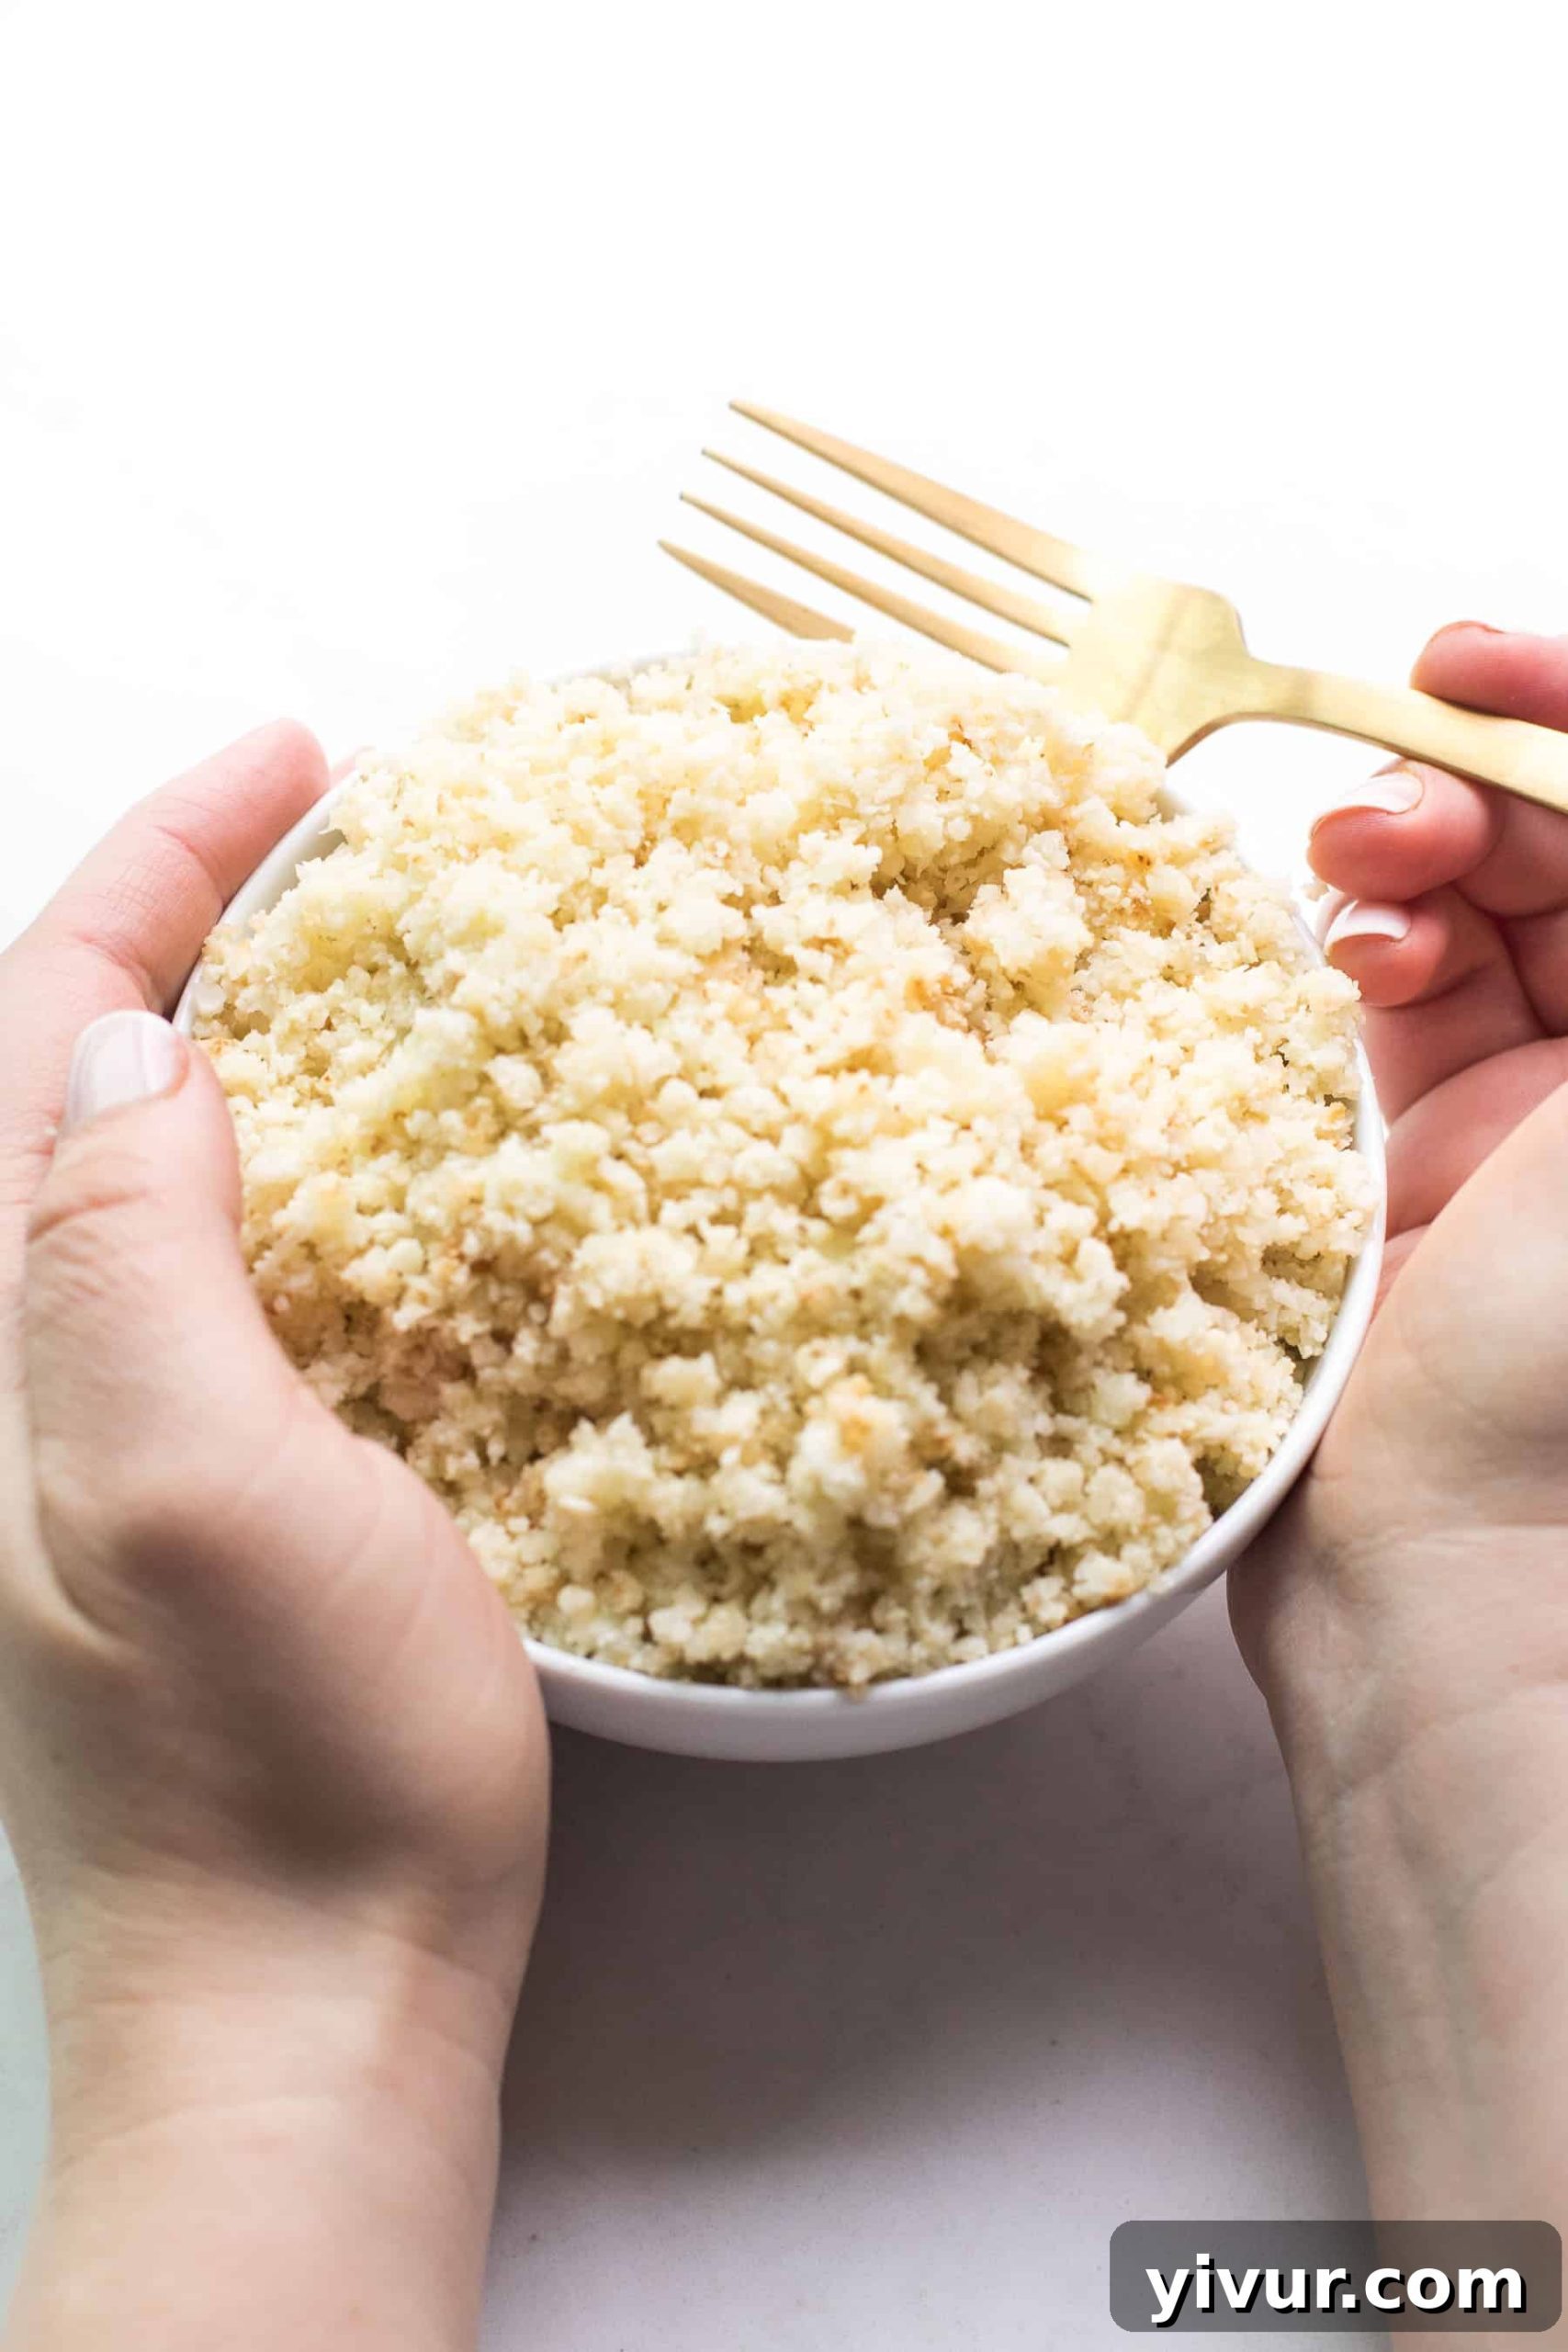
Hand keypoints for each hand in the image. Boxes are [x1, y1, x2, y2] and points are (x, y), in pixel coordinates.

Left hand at [0, 725, 548, 2349]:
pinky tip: (417, 1169)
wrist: (308, 2005)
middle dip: (200, 922)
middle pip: (86, 1079)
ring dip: (267, 1034)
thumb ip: (130, 1257)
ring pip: (171, 1168)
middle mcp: (39, 1366)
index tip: (306, 761)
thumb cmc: (275, 1773)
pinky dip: (325, 1169)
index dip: (166, 870)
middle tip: (346, 835)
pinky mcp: (214, 1489)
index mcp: (8, 1339)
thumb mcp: (194, 1492)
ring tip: (387, 955)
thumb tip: (154, 1052)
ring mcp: (120, 1430)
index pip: (55, 1030)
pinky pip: (249, 1271)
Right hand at [1233, 625, 1567, 2226]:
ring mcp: (1522, 1122)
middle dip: (1480, 777)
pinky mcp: (1401, 1165)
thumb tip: (1565, 784)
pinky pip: (1373, 1001)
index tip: (1475, 660)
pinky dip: (1352, 951)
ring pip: (1465, 907)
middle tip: (1398, 765)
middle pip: (1563, 851)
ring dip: (1404, 851)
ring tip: (1356, 866)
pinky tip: (1332, 955)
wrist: (1452, 1587)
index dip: (1566, 709)